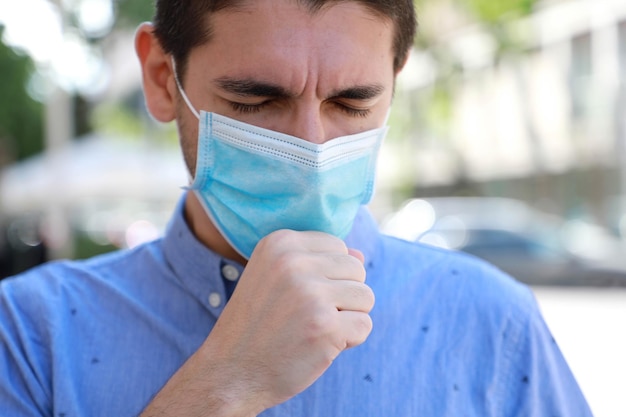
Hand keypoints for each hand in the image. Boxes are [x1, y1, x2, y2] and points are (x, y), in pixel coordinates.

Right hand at [140, 230, 373, 416]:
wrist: (231, 372)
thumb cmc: (259, 324)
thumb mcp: (276, 278)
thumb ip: (317, 262)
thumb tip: (360, 254)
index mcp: (280, 243)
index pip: (337, 246)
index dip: (328, 275)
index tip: (299, 296)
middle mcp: (294, 262)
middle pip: (356, 269)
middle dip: (342, 296)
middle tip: (307, 316)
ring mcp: (310, 293)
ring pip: (365, 296)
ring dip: (348, 317)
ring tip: (313, 328)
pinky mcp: (325, 326)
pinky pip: (365, 325)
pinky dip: (349, 340)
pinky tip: (318, 345)